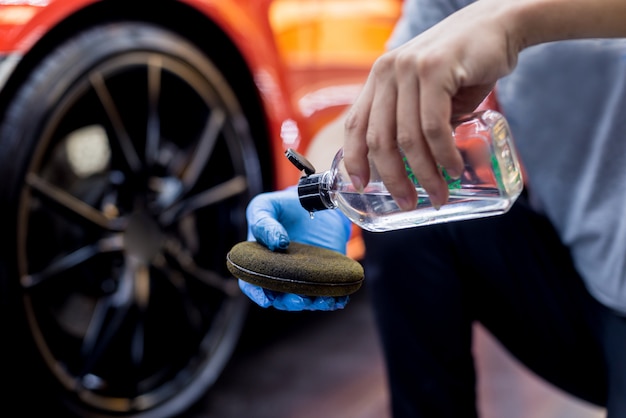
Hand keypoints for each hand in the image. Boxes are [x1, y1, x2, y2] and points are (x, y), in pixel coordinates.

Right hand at [239, 187, 351, 310]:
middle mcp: (281, 274)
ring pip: (306, 298)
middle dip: (290, 302)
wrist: (314, 202)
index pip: (252, 283)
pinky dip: (335, 298)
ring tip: (323, 299)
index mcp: (259, 261)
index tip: (266, 299)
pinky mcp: (325, 274)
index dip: (257, 294)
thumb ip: (264, 223)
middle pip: (281, 297)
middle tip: (299, 299)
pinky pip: (329, 292)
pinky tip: (340, 298)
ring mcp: (304, 277)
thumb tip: (277, 243)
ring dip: (314, 303)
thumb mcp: (265, 207)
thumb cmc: (284, 207)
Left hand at [343, 0, 521, 210]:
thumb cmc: (464, 66)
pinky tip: (451, 168)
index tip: (362, 186)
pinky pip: (433, 126)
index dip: (354, 159)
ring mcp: (409, 68)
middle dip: (392, 179)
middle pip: (378, 138)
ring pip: (407, 138)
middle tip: (408, 203)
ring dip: (424, 173)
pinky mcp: (435, 69)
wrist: (499, 24)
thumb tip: (412, 167)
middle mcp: (387, 71)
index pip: (354, 123)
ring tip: (438, 194)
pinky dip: (442, 154)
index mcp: (380, 78)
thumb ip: (415, 123)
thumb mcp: (430, 94)